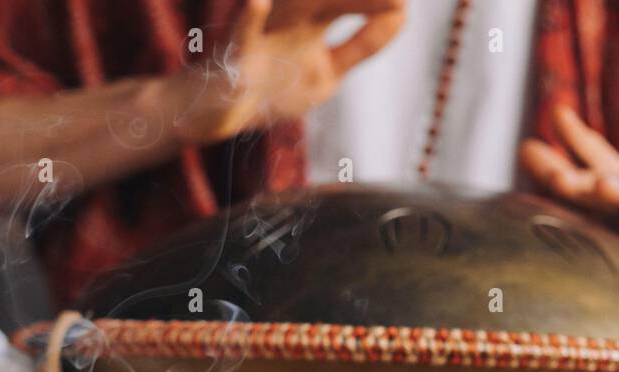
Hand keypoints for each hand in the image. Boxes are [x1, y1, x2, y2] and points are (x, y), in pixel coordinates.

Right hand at [173, 0, 403, 145]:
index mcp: (313, 18)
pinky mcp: (233, 58)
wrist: (213, 112)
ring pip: (293, 6)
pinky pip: (239, 35)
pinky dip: (247, 18)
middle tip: (397, 0)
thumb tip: (402, 15)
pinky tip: (256, 2)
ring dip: (326, 0)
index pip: (352, 0)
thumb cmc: (270, 87)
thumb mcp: (327, 71)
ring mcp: (261, 34)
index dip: (378, 2)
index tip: (405, 6)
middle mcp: (289, 17)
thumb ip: (361, 46)